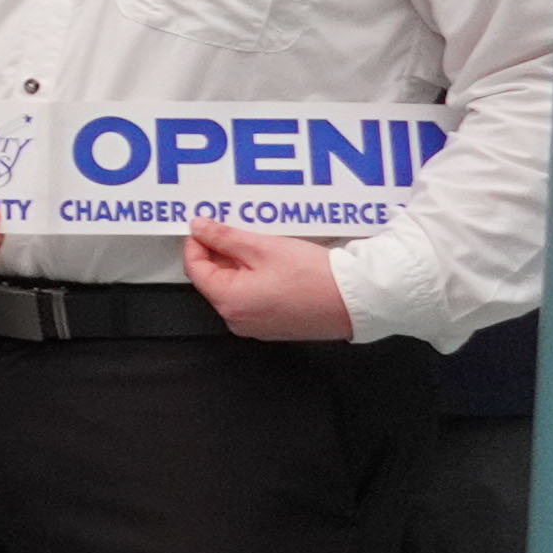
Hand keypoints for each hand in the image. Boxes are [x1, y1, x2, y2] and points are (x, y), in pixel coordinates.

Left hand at [181, 215, 358, 339]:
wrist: (357, 299)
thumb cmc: (313, 275)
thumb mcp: (263, 248)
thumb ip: (225, 238)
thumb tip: (198, 228)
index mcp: (228, 302)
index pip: (195, 269)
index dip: (196, 243)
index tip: (203, 225)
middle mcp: (237, 320)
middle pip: (213, 280)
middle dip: (219, 253)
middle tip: (230, 229)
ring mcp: (256, 327)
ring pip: (234, 289)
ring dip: (237, 265)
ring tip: (253, 243)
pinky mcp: (274, 326)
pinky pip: (252, 300)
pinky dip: (253, 280)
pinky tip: (269, 263)